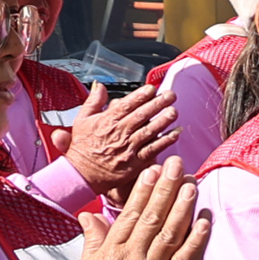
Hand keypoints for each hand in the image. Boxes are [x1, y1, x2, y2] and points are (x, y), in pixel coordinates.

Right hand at [57, 82, 176, 196]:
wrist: (81, 173)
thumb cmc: (83, 147)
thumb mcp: (82, 120)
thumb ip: (93, 101)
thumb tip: (100, 86)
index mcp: (107, 121)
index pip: (126, 105)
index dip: (140, 95)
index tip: (152, 88)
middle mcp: (119, 133)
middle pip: (141, 115)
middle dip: (157, 104)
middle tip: (171, 95)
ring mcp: (128, 148)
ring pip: (149, 131)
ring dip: (163, 120)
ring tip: (174, 111)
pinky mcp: (135, 162)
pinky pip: (153, 149)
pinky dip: (165, 141)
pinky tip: (176, 133)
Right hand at [67, 161, 209, 259]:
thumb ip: (93, 241)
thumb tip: (89, 216)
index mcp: (111, 252)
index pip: (130, 215)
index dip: (143, 191)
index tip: (153, 171)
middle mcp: (131, 259)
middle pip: (152, 218)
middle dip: (165, 189)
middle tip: (177, 165)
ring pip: (169, 235)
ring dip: (183, 208)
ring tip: (192, 184)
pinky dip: (196, 241)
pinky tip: (205, 222)